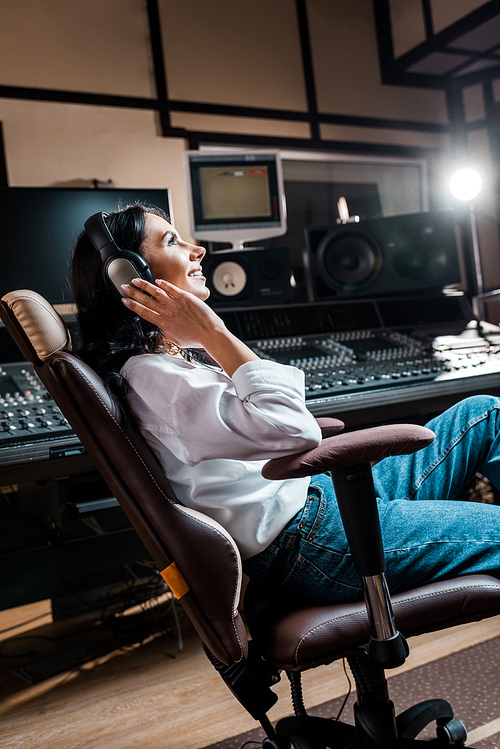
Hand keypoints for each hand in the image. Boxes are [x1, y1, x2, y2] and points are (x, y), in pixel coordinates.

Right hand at [121, 277, 259, 375]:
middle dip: (133, 293)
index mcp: (164, 324)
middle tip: (124, 287)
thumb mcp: (177, 341)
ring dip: (144, 286)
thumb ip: (168, 333)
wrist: (211, 334)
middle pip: (146, 301)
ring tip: (136, 280)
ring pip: (156, 292)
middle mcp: (167, 312)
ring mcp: (176, 304)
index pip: (144, 313)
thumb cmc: (196, 339)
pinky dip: (163, 284)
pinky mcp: (185, 297)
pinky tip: (157, 280)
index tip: (125, 301)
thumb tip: (162, 330)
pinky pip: (171, 288)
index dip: (133, 306)